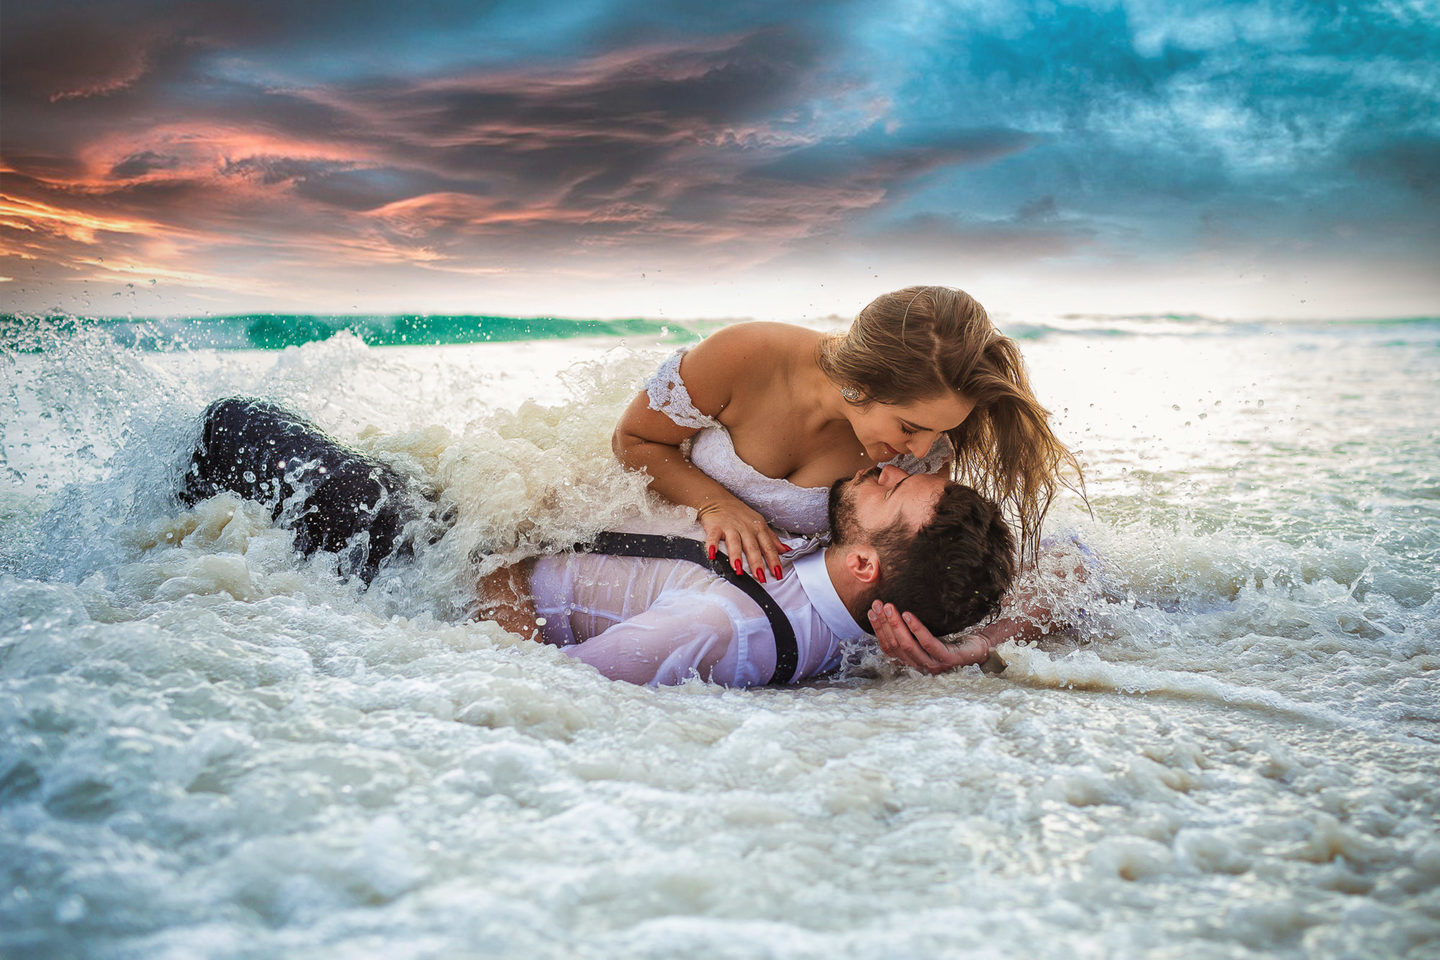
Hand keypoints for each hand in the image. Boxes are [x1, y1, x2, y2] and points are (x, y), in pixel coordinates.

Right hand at [696, 497, 788, 581]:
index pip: (768, 547)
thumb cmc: (740, 514)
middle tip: (761, 577)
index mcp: (758, 529)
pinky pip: (714, 537)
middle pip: (753, 547)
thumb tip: (786, 551)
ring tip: (738, 569)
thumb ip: (772, 539)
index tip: (778, 574)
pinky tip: (712, 554)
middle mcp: (746, 528)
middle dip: (757, 563)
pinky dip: (712, 545)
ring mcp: (730, 527)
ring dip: (736, 556)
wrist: (719, 499)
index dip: (774, 561)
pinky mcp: (715, 526)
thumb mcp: (759, 524)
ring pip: (735, 543)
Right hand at [867, 601, 990, 673]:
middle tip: (878, 604)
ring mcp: (933, 664)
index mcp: (913, 660)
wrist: (981, 647)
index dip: (878, 629)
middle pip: (895, 645)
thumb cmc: (954, 638)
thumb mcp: (929, 634)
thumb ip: (912, 629)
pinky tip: (908, 615)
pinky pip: (927, 643)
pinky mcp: (946, 659)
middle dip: (884, 623)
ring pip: (907, 645)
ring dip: (895, 625)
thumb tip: (894, 608)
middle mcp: (920, 665)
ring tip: (889, 607)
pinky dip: (916, 629)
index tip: (872, 611)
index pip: (889, 647)